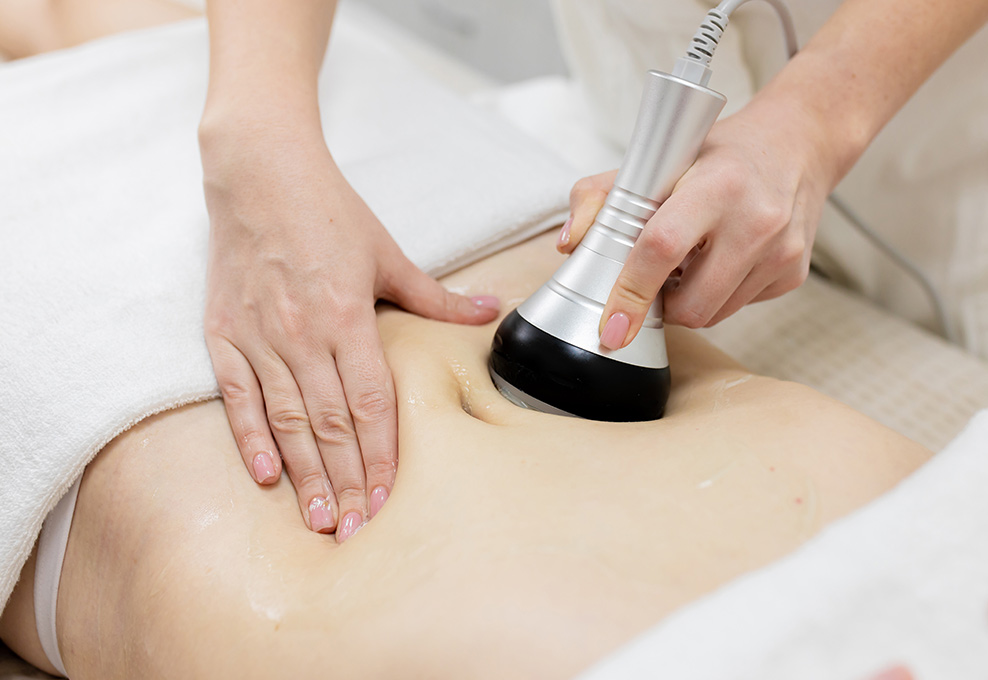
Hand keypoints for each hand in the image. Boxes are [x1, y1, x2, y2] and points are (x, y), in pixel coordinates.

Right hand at [200, 124, 498, 540]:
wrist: (259, 173)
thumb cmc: (329, 213)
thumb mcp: (389, 253)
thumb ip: (436, 295)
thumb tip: (490, 310)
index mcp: (348, 315)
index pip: (370, 403)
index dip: (381, 456)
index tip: (389, 499)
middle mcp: (302, 333)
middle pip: (331, 423)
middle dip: (346, 481)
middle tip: (356, 531)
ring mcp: (260, 335)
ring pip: (286, 420)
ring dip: (305, 473)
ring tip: (319, 519)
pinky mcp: (224, 334)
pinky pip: (237, 396)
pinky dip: (250, 437)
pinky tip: (267, 476)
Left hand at [559, 93, 838, 347]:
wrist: (795, 145)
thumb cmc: (719, 155)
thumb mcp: (659, 159)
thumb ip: (601, 195)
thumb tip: (572, 242)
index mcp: (716, 184)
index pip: (662, 248)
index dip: (631, 292)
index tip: (612, 325)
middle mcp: (756, 219)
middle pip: (692, 304)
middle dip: (662, 303)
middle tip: (656, 274)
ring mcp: (781, 251)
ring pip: (714, 314)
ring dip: (690, 299)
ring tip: (692, 260)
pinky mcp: (794, 273)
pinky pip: (739, 307)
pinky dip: (720, 294)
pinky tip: (723, 259)